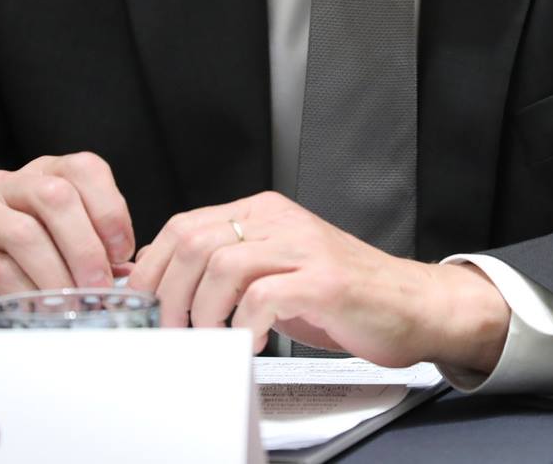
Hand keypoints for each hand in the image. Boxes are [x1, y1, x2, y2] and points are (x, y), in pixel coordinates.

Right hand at [0, 152, 135, 292]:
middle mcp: (9, 183)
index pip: (84, 168)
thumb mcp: (61, 236)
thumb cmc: (26, 255)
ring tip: (73, 301)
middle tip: (100, 285)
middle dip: (86, 247)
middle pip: (56, 196)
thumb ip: (94, 243)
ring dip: (58, 274)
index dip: (110, 209)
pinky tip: (42, 308)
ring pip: (26, 233)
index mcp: (45, 172)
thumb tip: (126, 274)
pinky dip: (28, 292)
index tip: (123, 252)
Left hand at [125, 191, 508, 372]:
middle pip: (194, 243)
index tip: (140, 304)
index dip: (152, 268)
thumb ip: (226, 271)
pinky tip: (255, 340)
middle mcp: (280, 220)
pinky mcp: (324, 281)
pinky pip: (262, 297)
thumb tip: (163, 287)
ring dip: (204, 312)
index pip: (184, 226)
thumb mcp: (276, 271)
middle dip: (169, 295)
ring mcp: (303, 247)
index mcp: (262, 212)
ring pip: (221, 266)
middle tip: (172, 331)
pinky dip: (245, 325)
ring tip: (212, 337)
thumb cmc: (343, 296)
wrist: (412, 304)